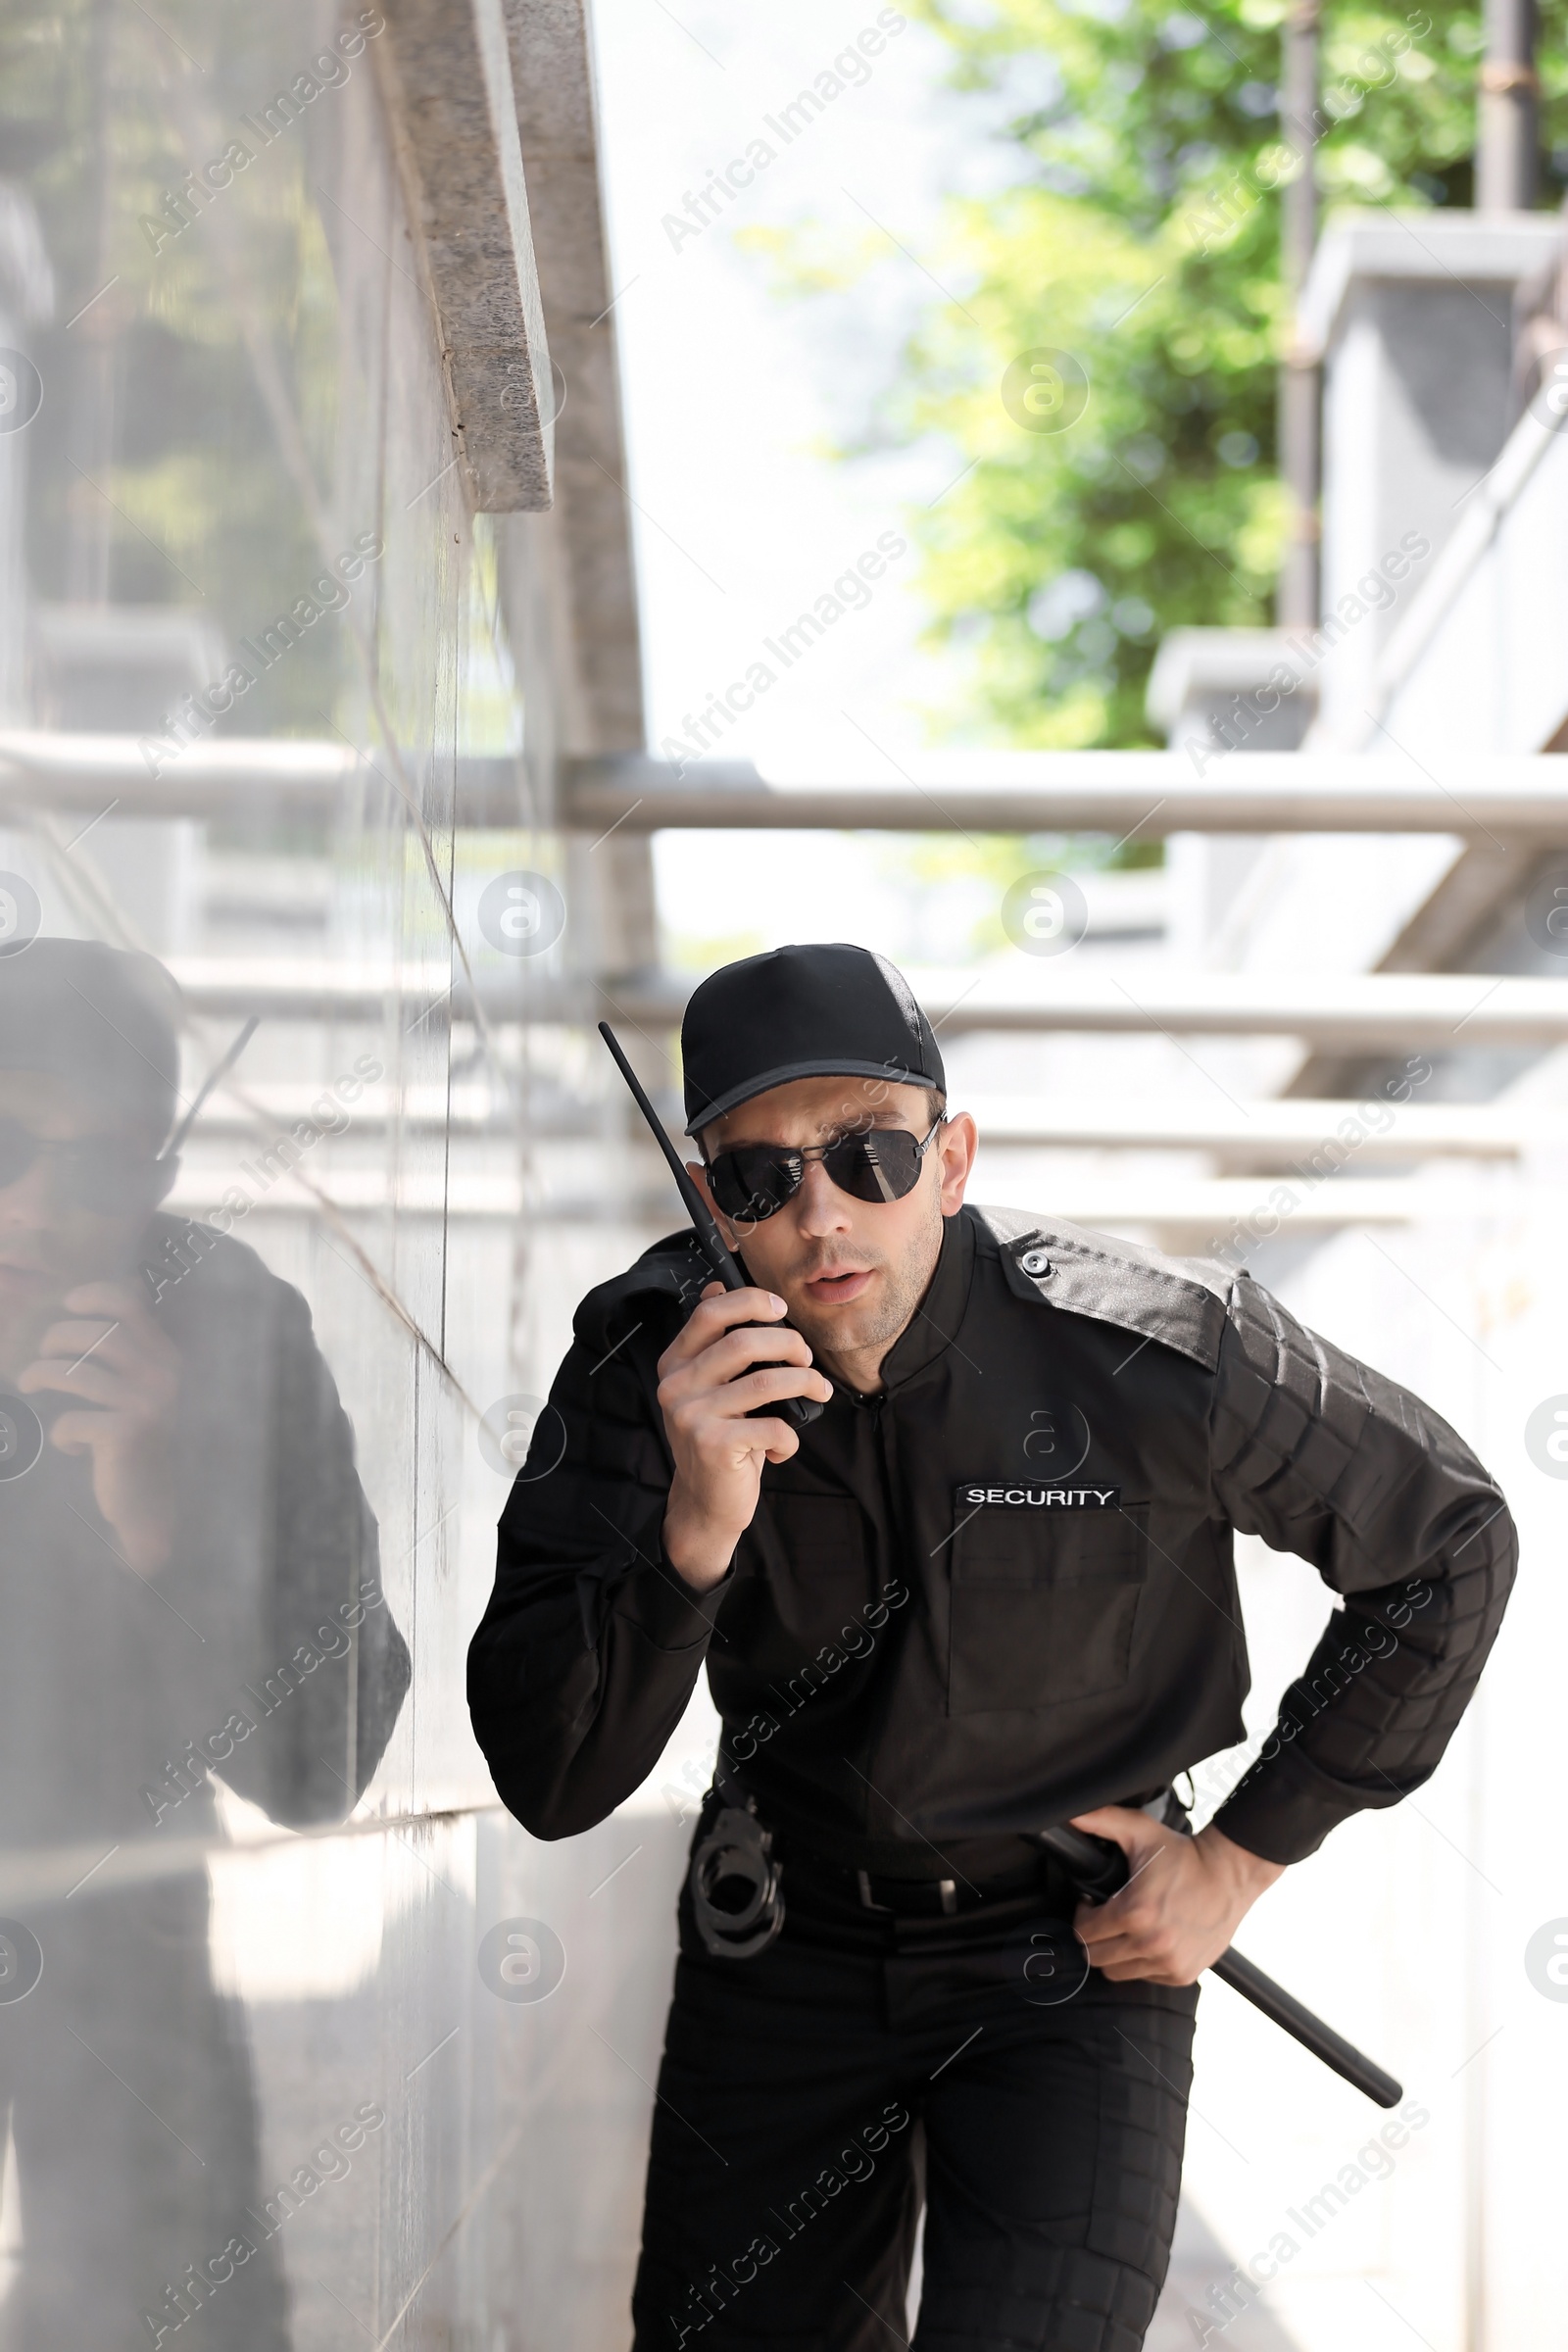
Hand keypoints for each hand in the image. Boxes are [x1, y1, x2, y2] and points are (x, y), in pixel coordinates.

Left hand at [17, 1280, 181, 1573]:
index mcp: (166, 1358)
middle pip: (96, 1335)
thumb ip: (125, 1352)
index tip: (68, 1306)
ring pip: (77, 1373)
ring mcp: (147, 1405)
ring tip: (29, 1385)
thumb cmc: (132, 1440)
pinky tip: (70, 1444)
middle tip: (39, 1359)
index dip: (94, 1296)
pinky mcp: (127, 1435)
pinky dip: (61, 1433)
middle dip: (55, 1340)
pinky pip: (73, 1420)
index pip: (130, 1305)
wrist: (149, 1502)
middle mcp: (163, 1376)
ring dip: (41, 1375)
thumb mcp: (137, 1390)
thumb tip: (90, 1303)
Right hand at [657, 1282, 831, 1591]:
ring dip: (805, 1383)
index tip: (781, 1309)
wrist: (705, 1504)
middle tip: (808, 1359)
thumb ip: (715, 1344)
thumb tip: (718, 1287)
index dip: (751, 1302)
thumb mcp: (713, 1388)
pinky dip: (790, 1435)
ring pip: (765, 1381)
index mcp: (675, 1364)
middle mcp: (676, 1386)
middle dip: (790, 1344)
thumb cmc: (721, 1439)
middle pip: (743, 1342)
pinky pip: (772, 1425)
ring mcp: (691, 1416)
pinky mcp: (712, 1446)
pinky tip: (785, 1445)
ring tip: (818, 1392)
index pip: (710, 1313)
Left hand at [1069, 1806, 1284, 1985]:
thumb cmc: (1184, 1854)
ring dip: (1115, 1952)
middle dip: (1093, 1936)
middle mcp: (1151, 1943)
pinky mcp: (1182, 1974)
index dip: (1082, 1915)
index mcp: (1135, 1912)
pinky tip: (1148, 1938)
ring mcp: (1168, 1962)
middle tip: (1105, 1917)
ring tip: (1126, 1928)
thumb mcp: (1140, 1830)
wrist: (1231, 1875)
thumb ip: (1100, 1820)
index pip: (1083, 1932)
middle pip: (1095, 1957)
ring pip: (1117, 1973)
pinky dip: (1141, 1962)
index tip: (1091, 1904)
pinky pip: (1145, 1977)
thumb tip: (1070, 1814)